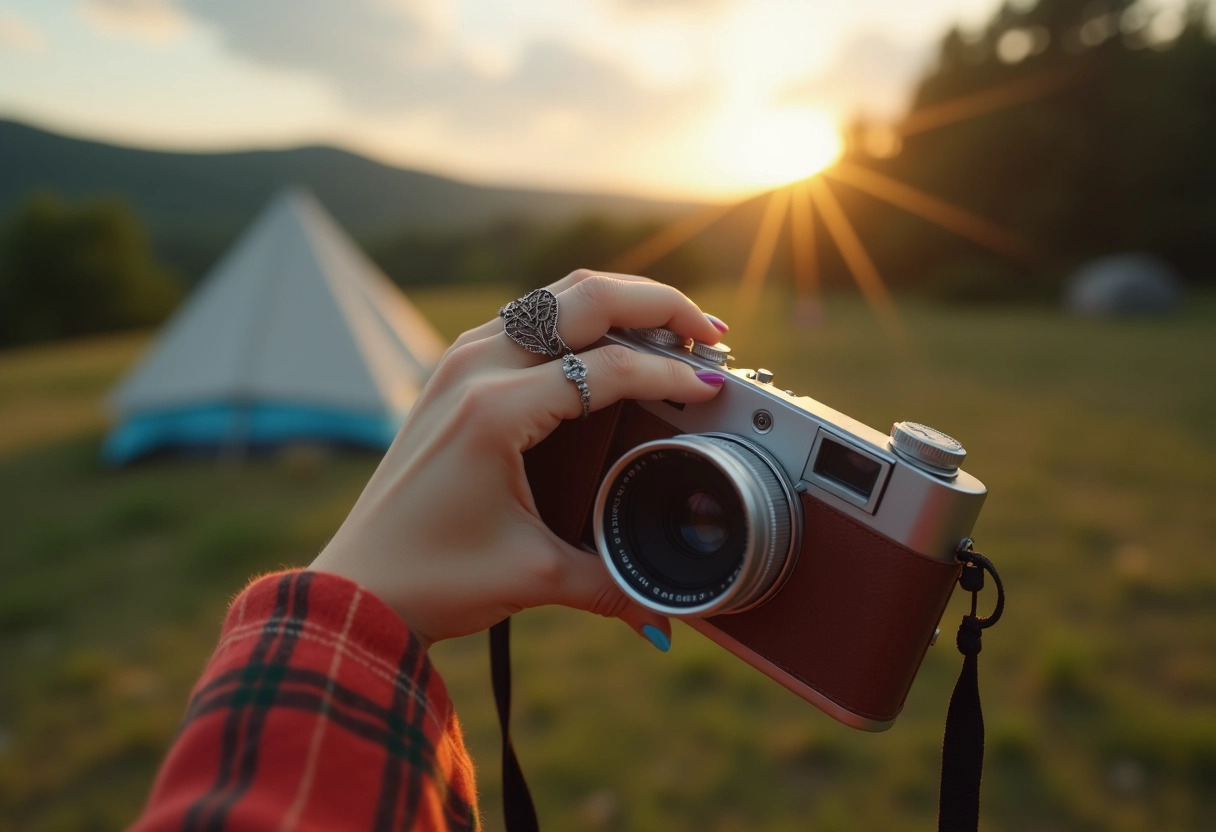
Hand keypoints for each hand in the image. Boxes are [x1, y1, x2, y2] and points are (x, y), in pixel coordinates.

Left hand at [310, 271, 728, 648]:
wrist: (357, 585)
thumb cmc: (430, 578)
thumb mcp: (533, 578)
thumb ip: (613, 585)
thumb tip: (667, 611)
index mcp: (495, 411)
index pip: (608, 368)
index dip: (671, 373)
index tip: (712, 389)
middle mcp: (474, 369)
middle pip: (584, 297)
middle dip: (659, 303)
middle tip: (712, 331)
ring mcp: (459, 363)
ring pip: (553, 297)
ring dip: (618, 302)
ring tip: (672, 327)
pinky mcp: (453, 373)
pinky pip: (527, 318)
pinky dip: (578, 318)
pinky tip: (609, 342)